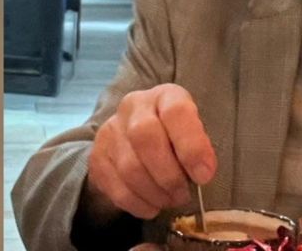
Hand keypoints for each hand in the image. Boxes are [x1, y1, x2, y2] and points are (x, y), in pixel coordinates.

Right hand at [85, 83, 216, 219]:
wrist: (136, 139)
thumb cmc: (175, 135)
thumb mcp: (192, 131)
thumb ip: (199, 146)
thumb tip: (202, 173)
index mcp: (164, 95)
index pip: (176, 112)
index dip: (192, 146)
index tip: (204, 175)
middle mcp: (133, 106)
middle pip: (145, 138)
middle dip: (169, 174)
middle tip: (184, 194)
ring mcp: (110, 131)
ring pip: (129, 167)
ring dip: (155, 193)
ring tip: (171, 200)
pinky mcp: (97, 158)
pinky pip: (116, 188)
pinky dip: (139, 204)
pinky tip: (153, 207)